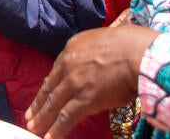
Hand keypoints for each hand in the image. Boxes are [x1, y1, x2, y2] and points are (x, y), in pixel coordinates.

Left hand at [25, 25, 155, 138]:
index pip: (56, 71)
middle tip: (29, 115)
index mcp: (73, 47)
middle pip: (50, 88)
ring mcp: (75, 82)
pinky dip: (57, 129)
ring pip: (54, 104)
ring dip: (42, 118)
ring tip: (34, 128)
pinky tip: (49, 137)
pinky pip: (67, 117)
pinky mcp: (85, 99)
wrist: (139, 52)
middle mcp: (69, 64)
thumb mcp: (103, 40)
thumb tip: (95, 69)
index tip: (42, 95)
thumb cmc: (131, 44)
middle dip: (38, 104)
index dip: (48, 86)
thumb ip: (93, 55)